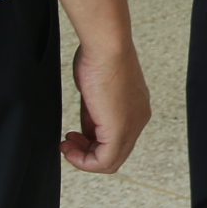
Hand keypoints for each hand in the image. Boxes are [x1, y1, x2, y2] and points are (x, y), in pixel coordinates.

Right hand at [62, 37, 150, 173]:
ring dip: (83, 158)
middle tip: (67, 143)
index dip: (91, 142)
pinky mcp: (120, 129)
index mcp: (137, 108)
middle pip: (115, 153)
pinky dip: (85, 161)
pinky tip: (70, 148)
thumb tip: (86, 132)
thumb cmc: (99, 57)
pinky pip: (105, 161)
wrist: (107, 46)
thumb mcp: (95, 92)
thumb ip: (94, 114)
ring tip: (67, 145)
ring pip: (111, 161)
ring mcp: (133, 126)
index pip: (117, 139)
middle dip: (86, 152)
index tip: (73, 134)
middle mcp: (139, 119)